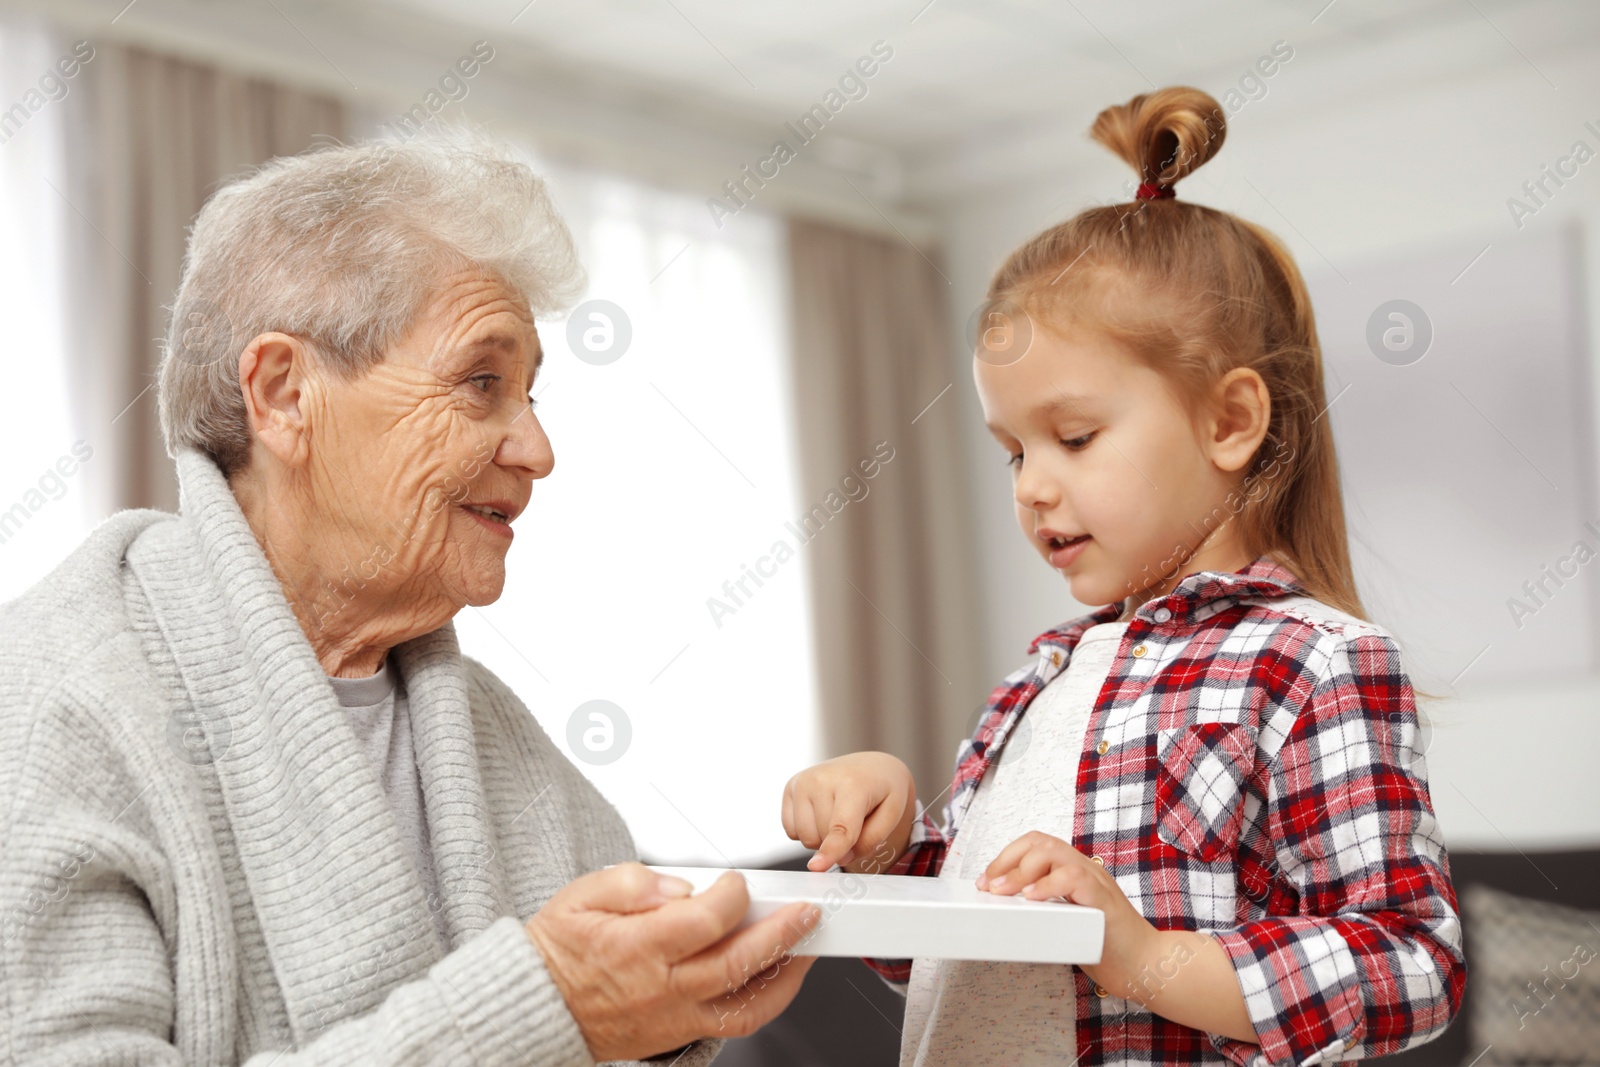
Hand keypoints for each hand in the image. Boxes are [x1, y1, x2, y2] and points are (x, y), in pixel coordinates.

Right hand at [524, 863, 820, 1060]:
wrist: (537, 1007)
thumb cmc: (558, 949)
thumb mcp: (578, 896)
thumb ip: (630, 882)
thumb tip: (677, 885)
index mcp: (637, 947)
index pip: (704, 921)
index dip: (732, 895)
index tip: (738, 881)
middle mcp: (661, 987)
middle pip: (737, 962)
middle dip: (783, 933)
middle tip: (807, 910)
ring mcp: (674, 1016)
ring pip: (746, 1003)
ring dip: (786, 973)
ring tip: (806, 944)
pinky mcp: (680, 1033)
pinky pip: (735, 1023)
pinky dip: (766, 1001)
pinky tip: (778, 976)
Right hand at [781, 752, 916, 872]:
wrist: (869, 767)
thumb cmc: (881, 791)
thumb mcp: (892, 815)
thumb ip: (870, 840)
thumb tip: (838, 859)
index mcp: (853, 784)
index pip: (841, 826)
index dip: (831, 850)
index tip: (817, 867)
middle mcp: (821, 778)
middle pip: (823, 838)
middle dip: (840, 842)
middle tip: (855, 819)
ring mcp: (802, 781)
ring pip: (805, 837)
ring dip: (822, 838)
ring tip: (838, 814)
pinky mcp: (790, 787)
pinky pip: (791, 830)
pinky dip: (807, 830)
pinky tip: (821, 812)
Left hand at [977, 831, 1155, 991]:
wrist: (1146, 965)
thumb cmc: (1106, 947)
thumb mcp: (1066, 923)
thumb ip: (1044, 911)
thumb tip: (1005, 910)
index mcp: (1074, 871)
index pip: (1036, 845)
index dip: (1006, 858)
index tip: (984, 881)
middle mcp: (1085, 869)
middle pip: (1040, 842)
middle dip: (1007, 860)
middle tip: (988, 886)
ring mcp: (1096, 880)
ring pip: (1053, 852)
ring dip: (1020, 870)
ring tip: (1002, 892)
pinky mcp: (1104, 900)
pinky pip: (1073, 877)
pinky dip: (1048, 884)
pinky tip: (1031, 899)